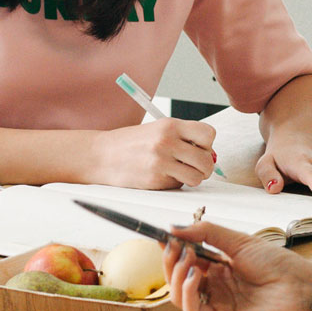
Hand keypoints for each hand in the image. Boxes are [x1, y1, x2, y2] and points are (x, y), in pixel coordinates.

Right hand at [92, 117, 218, 188]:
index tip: (200, 148)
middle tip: (195, 166)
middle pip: (206, 159)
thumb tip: (210, 154)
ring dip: (193, 178)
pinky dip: (174, 183)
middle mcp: (167, 141)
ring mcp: (161, 162)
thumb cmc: (132, 142)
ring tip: (180, 172)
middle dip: (205, 166)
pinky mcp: (154, 180)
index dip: (208, 144)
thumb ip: (183, 138)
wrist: (101, 155)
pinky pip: (178, 185)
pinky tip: (162, 176)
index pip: (208, 134)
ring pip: (197, 177)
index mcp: (170, 125)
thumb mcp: (158, 129)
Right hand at [164, 220, 311, 310]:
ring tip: (186, 256)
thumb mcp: (238, 241)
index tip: (162, 234)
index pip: (186, 259)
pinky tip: (192, 275)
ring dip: (176, 274)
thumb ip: (206, 233)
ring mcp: (215, 303)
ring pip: (179, 293)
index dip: (173, 247)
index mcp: (219, 267)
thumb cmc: (276, 263)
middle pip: (178, 276)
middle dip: (172, 259)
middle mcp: (214, 286)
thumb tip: (174, 227)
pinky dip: (185, 291)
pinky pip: (191, 309)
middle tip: (173, 244)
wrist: (298, 287)